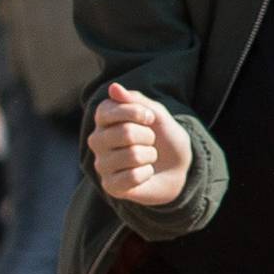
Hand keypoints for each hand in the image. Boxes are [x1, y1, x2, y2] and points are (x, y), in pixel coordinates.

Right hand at [89, 83, 192, 206]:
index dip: (138, 112)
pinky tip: (144, 172)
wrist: (177, 167)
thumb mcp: (157, 114)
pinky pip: (133, 177)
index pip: (110, 109)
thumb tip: (113, 88)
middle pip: (125, 133)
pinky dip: (147, 173)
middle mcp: (96, 140)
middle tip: (150, 141)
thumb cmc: (163, 137)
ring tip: (148, 156)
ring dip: (150, 155)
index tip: (149, 118)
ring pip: (132, 156)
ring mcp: (101, 164)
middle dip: (149, 137)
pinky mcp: (109, 185)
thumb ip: (137, 100)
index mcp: (104, 119)